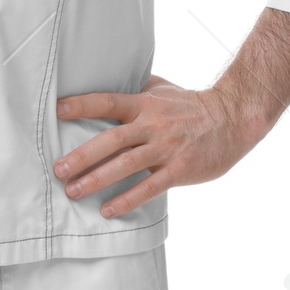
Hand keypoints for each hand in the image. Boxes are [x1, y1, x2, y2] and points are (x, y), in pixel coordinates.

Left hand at [52, 74, 258, 216]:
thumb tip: (104, 79)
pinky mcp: (180, 170)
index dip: (81, 105)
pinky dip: (128, 200)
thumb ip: (134, 89)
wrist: (233, 119)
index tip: (56, 112)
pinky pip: (149, 187)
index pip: (107, 101)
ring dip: (97, 180)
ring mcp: (166, 148)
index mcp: (145, 104)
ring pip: (126, 165)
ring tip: (73, 191)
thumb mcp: (162, 89)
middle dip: (82, 155)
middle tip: (58, 169)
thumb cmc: (190, 105)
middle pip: (111, 139)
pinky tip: (108, 210)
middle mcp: (153, 125)